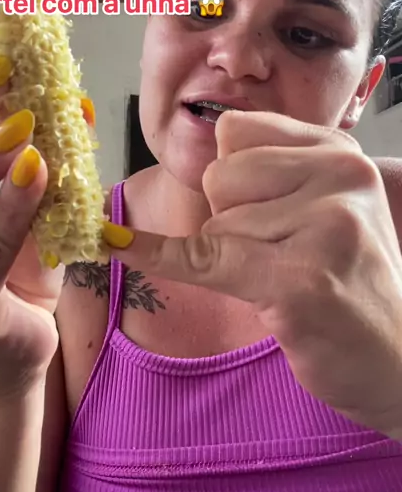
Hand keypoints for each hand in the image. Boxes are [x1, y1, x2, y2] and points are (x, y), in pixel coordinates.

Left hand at [105, 111, 401, 437]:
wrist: (399, 359)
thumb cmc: (351, 283)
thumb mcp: (330, 205)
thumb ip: (276, 169)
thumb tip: (205, 136)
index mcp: (339, 151)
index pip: (235, 132)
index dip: (231, 175)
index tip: (256, 210)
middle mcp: (339, 175)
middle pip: (220, 176)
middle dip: (230, 221)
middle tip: (281, 255)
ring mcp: (324, 225)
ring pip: (215, 224)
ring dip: (234, 260)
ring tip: (287, 280)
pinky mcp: (299, 280)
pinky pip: (203, 259)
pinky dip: (157, 257)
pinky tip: (118, 247)